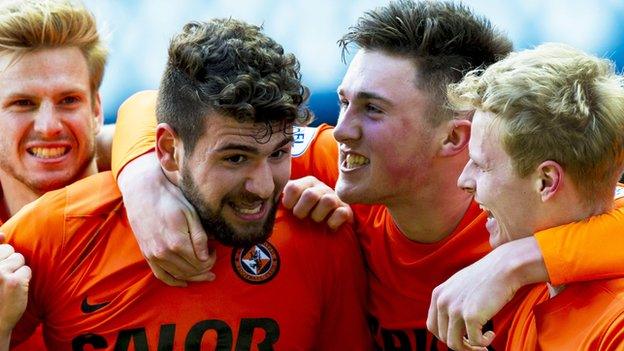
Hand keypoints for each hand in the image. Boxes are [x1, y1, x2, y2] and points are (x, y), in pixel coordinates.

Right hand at [0, 243, 30, 337]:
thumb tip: (3, 233)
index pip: (0, 246)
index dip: (2, 255)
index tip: (2, 272)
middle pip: (10, 250)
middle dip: (10, 262)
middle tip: (2, 279)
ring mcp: (0, 273)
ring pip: (19, 259)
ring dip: (17, 271)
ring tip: (7, 284)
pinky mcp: (14, 282)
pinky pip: (27, 270)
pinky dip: (24, 280)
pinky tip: (15, 290)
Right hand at [118, 152, 216, 286]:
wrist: (143, 192)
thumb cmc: (171, 199)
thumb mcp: (190, 214)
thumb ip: (199, 237)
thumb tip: (206, 257)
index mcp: (177, 242)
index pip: (201, 262)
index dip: (212, 260)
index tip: (215, 251)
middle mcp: (164, 253)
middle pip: (191, 271)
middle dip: (205, 269)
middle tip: (212, 260)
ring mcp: (153, 256)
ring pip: (178, 275)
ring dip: (193, 276)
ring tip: (204, 273)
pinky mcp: (147, 255)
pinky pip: (161, 275)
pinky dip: (173, 281)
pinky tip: (184, 282)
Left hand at [282, 176, 352, 229]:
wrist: (326, 222)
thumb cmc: (304, 212)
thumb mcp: (291, 201)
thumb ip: (279, 196)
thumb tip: (264, 197)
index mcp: (306, 183)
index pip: (293, 187)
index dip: (289, 201)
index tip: (289, 208)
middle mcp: (321, 187)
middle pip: (310, 195)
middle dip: (302, 211)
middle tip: (301, 217)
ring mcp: (335, 198)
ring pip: (327, 201)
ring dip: (317, 216)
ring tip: (315, 221)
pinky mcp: (346, 210)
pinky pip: (341, 214)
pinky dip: (333, 222)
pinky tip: (328, 226)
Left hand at [426, 237, 547, 349]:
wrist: (504, 267)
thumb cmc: (487, 277)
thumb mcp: (460, 286)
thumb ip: (452, 302)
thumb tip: (453, 326)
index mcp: (438, 294)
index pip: (432, 326)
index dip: (446, 335)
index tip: (461, 338)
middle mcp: (442, 302)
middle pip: (442, 337)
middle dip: (459, 344)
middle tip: (475, 344)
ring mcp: (455, 309)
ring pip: (454, 344)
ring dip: (470, 348)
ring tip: (483, 344)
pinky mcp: (471, 316)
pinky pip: (473, 342)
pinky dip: (483, 343)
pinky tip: (492, 333)